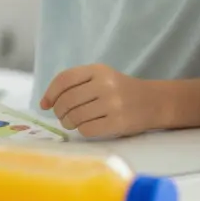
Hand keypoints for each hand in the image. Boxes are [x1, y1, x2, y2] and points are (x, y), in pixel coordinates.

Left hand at [40, 64, 155, 137]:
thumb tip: (45, 103)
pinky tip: (88, 126)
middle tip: (63, 116)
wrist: (154, 102)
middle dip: (59, 112)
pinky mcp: (118, 122)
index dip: (50, 93)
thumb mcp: (102, 77)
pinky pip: (87, 129)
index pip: (64, 79)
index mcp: (99, 70)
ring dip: (69, 123)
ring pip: (75, 117)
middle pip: (67, 100)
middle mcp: (105, 84)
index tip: (45, 104)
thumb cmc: (121, 91)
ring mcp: (112, 104)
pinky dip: (82, 130)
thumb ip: (76, 85)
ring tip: (74, 122)